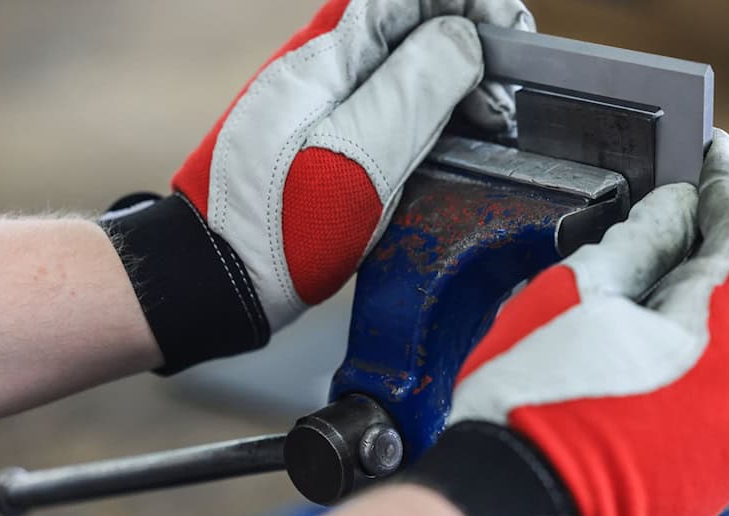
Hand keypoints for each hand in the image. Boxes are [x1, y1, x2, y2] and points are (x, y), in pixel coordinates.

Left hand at [104, 0, 534, 372]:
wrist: (220, 275)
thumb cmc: (280, 225)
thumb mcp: (359, 155)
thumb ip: (415, 88)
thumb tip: (463, 35)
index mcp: (330, 53)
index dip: (471, 4)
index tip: (508, 44)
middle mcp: (325, 63)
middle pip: (413, 22)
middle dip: (471, 48)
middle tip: (500, 106)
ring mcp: (323, 97)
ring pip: (406, 61)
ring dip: (455, 83)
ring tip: (487, 126)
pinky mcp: (326, 131)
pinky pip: (390, 101)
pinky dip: (430, 113)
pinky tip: (449, 143)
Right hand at [410, 129, 728, 515]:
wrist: (514, 502)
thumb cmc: (533, 402)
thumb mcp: (576, 294)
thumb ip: (638, 240)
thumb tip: (673, 207)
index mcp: (725, 337)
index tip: (709, 151)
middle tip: (696, 194)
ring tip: (683, 247)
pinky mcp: (719, 457)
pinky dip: (721, 333)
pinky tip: (678, 315)